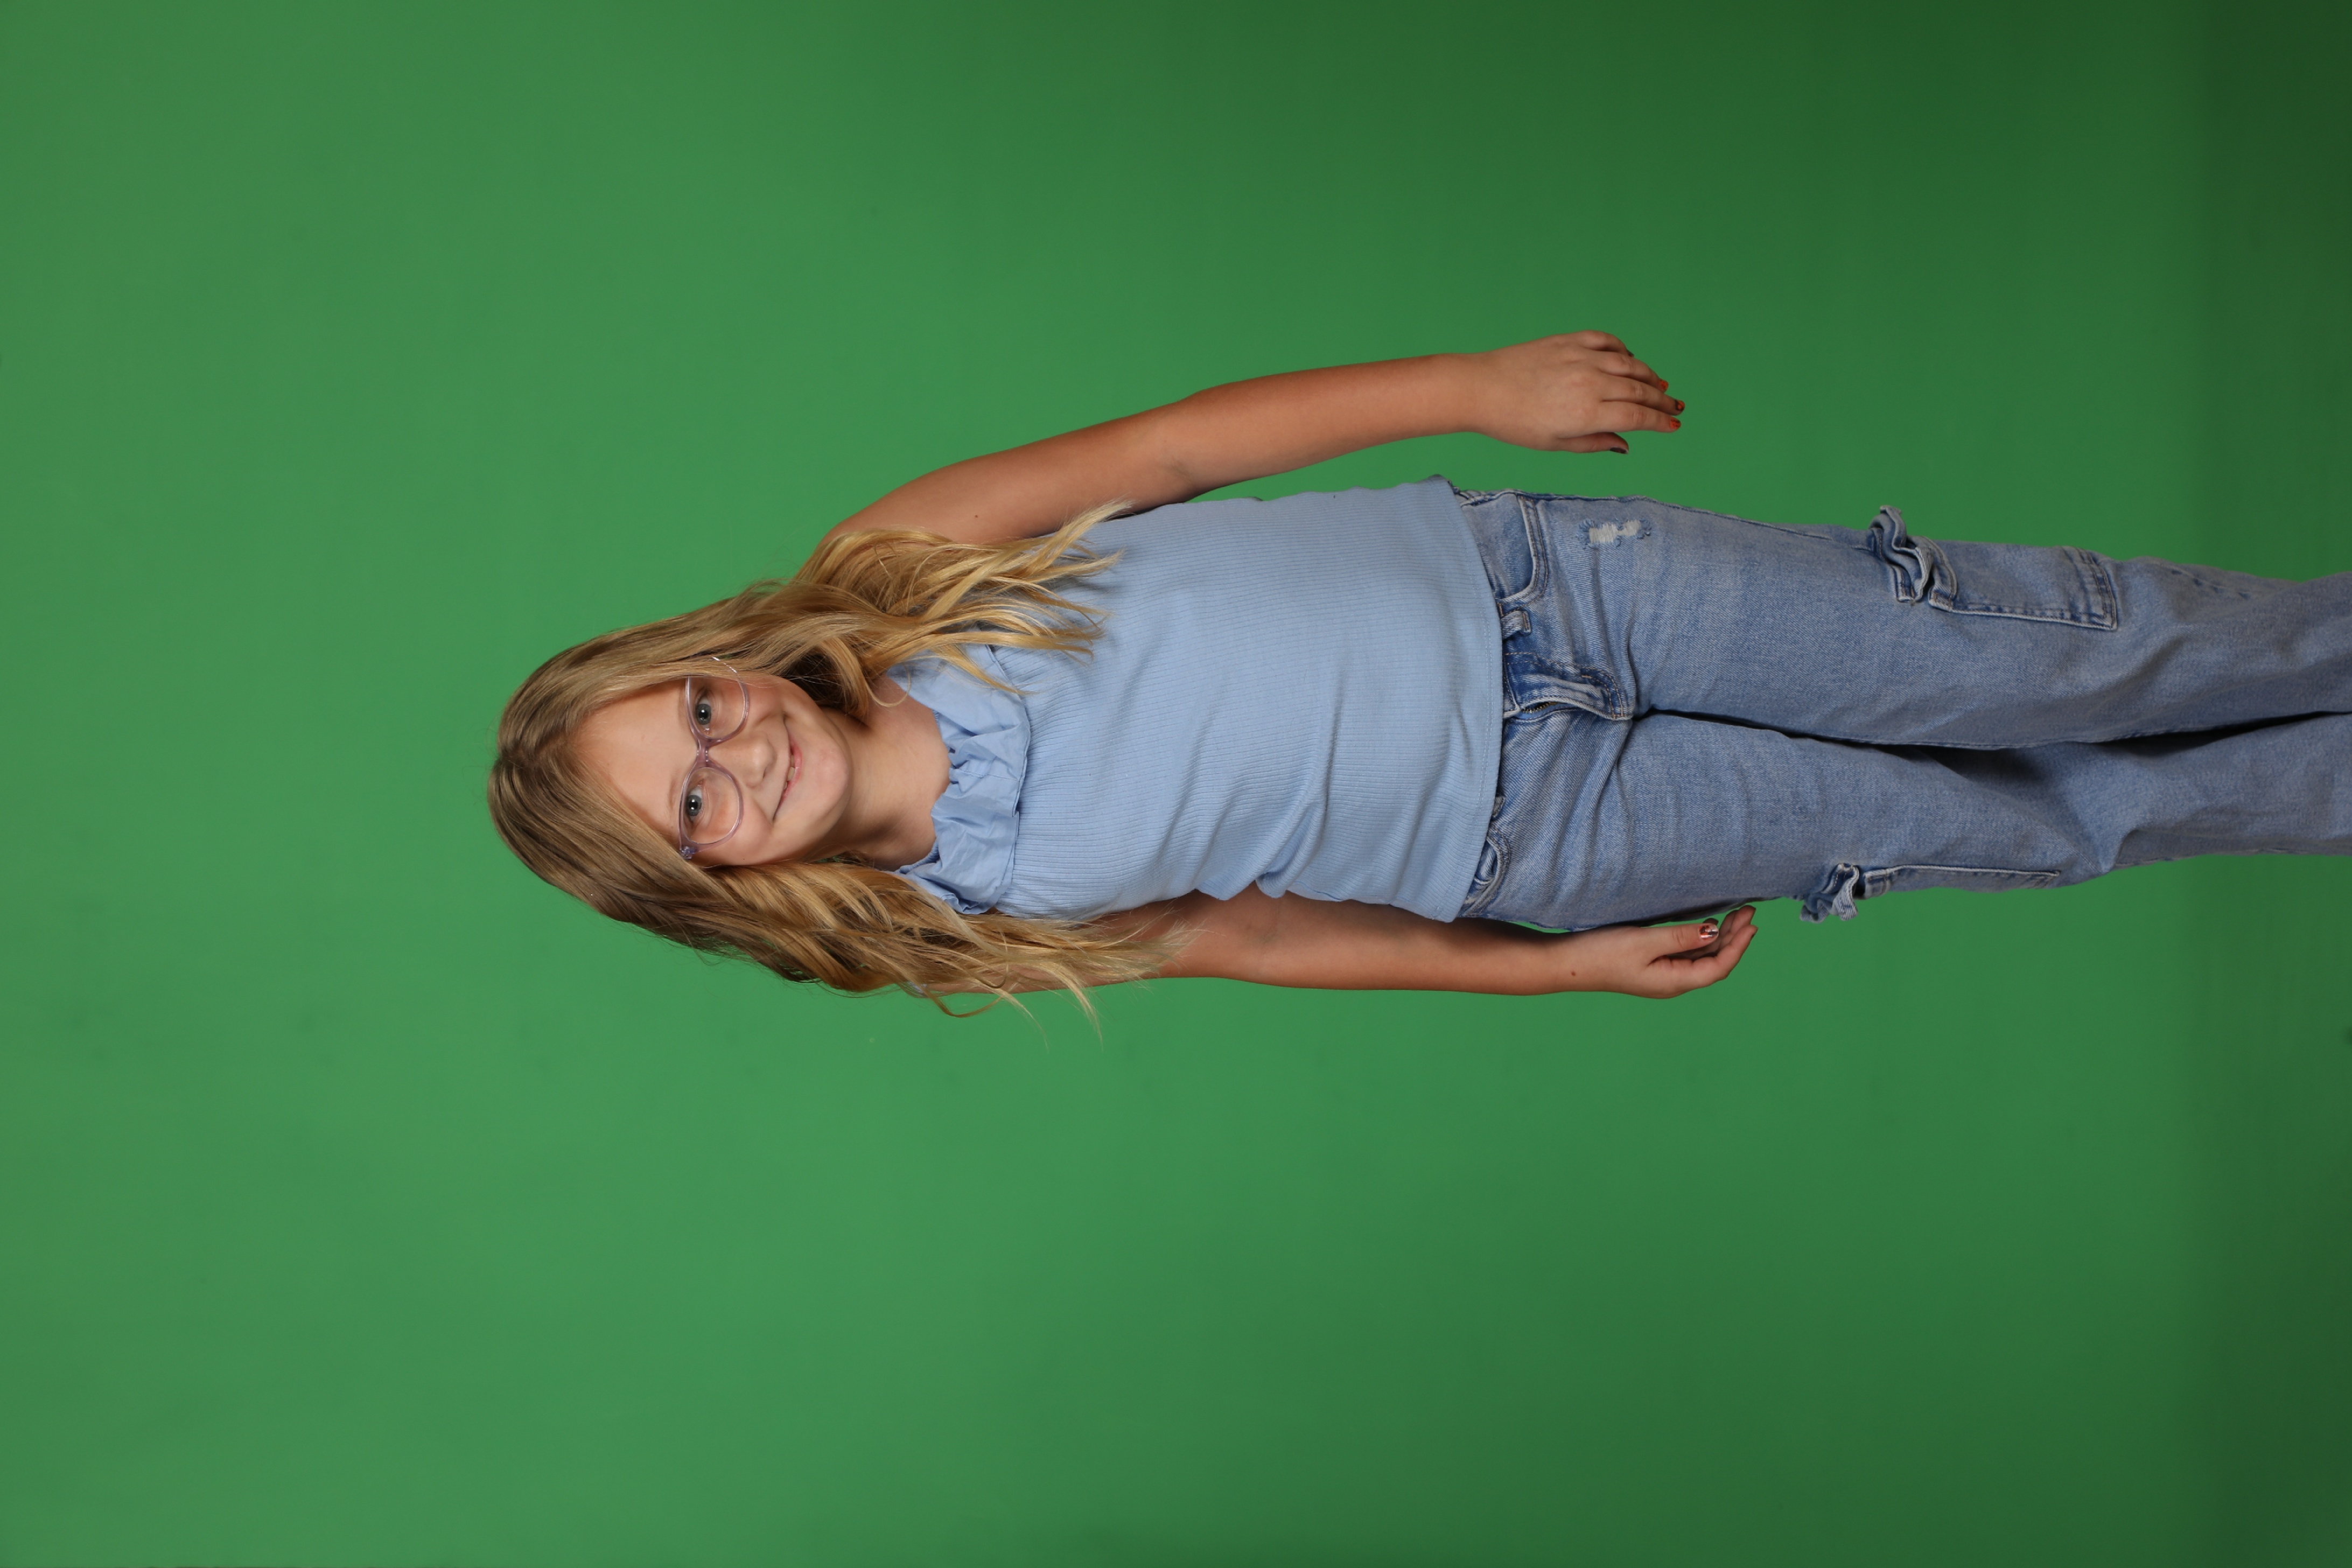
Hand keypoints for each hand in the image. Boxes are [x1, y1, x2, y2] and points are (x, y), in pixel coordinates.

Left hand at [1467, 331, 1683, 454]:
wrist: (1481, 389)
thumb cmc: (1513, 423)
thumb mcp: (1554, 444)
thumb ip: (1593, 443)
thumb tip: (1624, 444)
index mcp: (1587, 414)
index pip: (1638, 417)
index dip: (1660, 422)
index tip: (1675, 425)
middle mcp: (1590, 383)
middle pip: (1639, 390)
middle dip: (1662, 400)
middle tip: (1676, 406)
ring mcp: (1580, 358)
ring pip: (1630, 363)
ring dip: (1649, 375)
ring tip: (1660, 385)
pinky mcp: (1568, 340)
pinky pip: (1607, 341)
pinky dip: (1623, 350)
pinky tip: (1629, 359)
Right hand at [1545, 905, 1758, 997]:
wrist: (1567, 963)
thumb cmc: (1602, 953)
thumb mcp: (1644, 942)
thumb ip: (1680, 937)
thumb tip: (1713, 933)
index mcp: (1673, 982)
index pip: (1718, 967)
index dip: (1739, 947)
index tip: (1752, 924)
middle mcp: (1672, 981)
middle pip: (1713, 961)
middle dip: (1734, 937)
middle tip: (1749, 910)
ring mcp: (1662, 973)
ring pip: (1700, 956)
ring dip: (1719, 936)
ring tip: (1736, 914)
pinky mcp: (1651, 963)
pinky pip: (1685, 952)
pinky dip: (1700, 937)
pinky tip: (1706, 924)